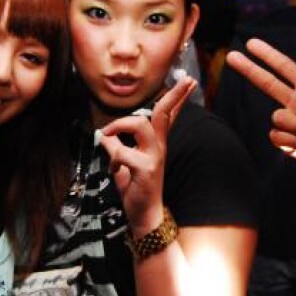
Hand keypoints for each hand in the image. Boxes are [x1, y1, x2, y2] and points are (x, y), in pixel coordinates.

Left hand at [96, 76, 196, 233]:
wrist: (144, 216)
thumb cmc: (136, 189)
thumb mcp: (125, 163)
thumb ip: (116, 146)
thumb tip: (105, 135)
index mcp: (157, 144)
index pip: (168, 116)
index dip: (177, 98)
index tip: (190, 81)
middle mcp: (158, 147)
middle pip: (163, 113)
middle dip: (174, 95)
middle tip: (188, 79)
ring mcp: (154, 157)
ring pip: (140, 125)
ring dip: (119, 125)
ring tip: (108, 134)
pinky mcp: (145, 169)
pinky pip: (121, 153)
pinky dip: (111, 158)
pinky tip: (113, 170)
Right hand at [224, 41, 295, 178]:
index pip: (285, 68)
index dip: (268, 55)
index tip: (252, 43)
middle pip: (268, 82)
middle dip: (250, 69)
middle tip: (232, 55)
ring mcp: (290, 122)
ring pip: (278, 116)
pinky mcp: (286, 141)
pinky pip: (276, 135)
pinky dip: (289, 140)